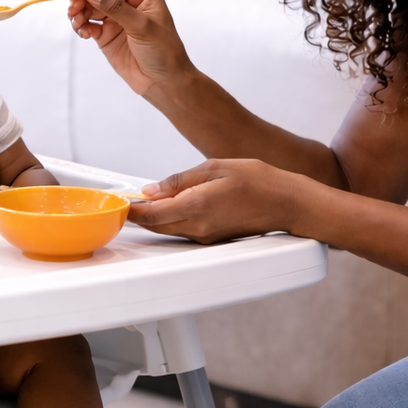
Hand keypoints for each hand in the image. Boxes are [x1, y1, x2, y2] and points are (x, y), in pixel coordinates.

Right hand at [66, 0, 194, 97]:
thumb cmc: (163, 50)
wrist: (164, 82)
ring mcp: (117, 18)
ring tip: (77, 23)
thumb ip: (115, 8)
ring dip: (80, 13)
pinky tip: (84, 33)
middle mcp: (129, 1)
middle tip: (72, 9)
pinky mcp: (107, 34)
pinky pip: (89, 24)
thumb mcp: (141, 26)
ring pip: (91, 7)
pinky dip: (82, 26)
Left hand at [128, 159, 305, 242]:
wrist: (287, 203)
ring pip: (168, 229)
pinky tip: (174, 206)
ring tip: (148, 200)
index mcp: (196, 207)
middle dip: (139, 214)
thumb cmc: (258, 181)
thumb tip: (152, 190)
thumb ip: (180, 180)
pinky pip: (183, 231)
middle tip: (128, 200)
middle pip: (155, 225)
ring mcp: (205, 236)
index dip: (130, 209)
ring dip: (155, 217)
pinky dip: (172, 220)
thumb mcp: (215, 167)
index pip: (150, 214)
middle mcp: (198, 227)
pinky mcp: (212, 239)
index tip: (119, 201)